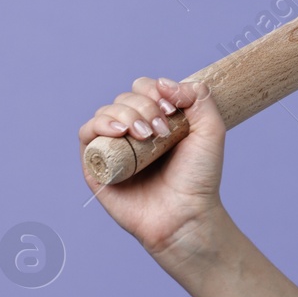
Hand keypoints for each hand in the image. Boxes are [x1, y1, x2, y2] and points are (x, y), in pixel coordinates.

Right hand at [78, 76, 227, 267]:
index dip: (155, 91)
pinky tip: (119, 132)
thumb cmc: (198, 177)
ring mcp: (115, 146)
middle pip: (126, 98)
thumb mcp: (211, 130)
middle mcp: (135, 131)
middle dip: (144, 106)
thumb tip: (165, 83)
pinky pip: (87, 133)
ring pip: (106, 111)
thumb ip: (198, 97)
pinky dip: (99, 125)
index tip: (172, 109)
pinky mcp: (97, 164)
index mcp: (159, 120)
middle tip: (161, 130)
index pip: (146, 88)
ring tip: (144, 135)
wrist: (185, 213)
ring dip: (125, 115)